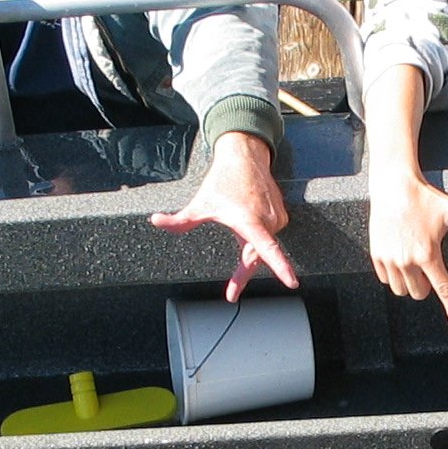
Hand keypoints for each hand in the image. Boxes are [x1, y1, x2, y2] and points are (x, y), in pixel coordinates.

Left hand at [150, 131, 296, 300]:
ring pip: (263, 246)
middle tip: (231, 291)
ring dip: (250, 248)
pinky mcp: (281, 216)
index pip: (267, 248)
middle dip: (243, 273)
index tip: (290, 281)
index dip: (280, 266)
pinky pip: (269, 235)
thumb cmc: (224, 180)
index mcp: (249, 220)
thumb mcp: (201, 203)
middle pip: (257, 256)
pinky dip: (258, 237)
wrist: (245, 157)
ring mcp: (277, 218)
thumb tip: (157, 221)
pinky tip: (248, 221)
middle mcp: (267, 220)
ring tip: (237, 223)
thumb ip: (180, 220)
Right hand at [368, 168, 447, 328]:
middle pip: (420, 293)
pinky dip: (393, 275)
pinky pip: (386, 279)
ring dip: (409, 283)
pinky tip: (399, 258)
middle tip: (428, 266)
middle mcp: (408, 261)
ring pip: (401, 290)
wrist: (394, 187)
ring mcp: (390, 259)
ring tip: (413, 262)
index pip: (444, 289)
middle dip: (426, 286)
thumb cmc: (425, 198)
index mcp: (428, 254)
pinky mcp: (377, 256)